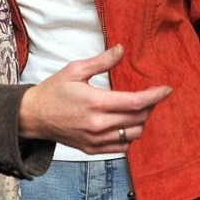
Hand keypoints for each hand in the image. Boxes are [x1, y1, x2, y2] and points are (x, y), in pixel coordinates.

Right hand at [18, 44, 171, 153]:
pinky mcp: (92, 149)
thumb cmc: (53, 91)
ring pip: (133, 134)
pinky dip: (130, 136)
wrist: (34, 116)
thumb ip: (101, 61)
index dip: (155, 96)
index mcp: (95, 103)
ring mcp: (95, 140)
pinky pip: (122, 147)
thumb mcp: (75, 70)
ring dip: (141, 121)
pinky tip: (126, 124)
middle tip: (151, 95)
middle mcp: (97, 125)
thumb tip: (121, 50)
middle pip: (138, 119)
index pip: (135, 102)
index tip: (166, 89)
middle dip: (150, 106)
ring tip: (138, 109)